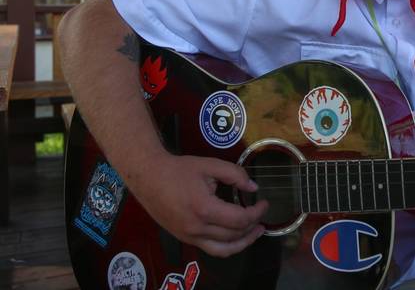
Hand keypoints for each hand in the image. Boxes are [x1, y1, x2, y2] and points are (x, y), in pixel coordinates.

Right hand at [131, 153, 268, 256]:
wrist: (148, 177)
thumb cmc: (179, 169)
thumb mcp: (210, 165)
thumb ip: (235, 175)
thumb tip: (253, 188)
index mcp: (205, 209)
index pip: (240, 219)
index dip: (257, 213)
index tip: (264, 203)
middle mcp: (197, 228)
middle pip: (234, 235)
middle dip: (253, 225)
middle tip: (261, 214)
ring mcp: (189, 236)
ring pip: (223, 249)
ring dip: (243, 242)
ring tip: (256, 232)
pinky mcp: (184, 238)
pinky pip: (210, 249)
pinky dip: (227, 247)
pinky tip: (235, 238)